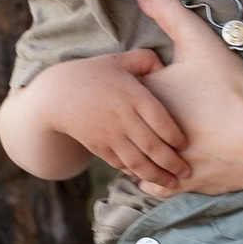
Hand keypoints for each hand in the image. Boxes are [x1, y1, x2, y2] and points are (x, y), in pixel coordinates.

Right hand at [35, 50, 190, 189]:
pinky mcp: (98, 147)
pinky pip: (120, 164)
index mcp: (133, 95)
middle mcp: (123, 118)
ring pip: (138, 161)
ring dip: (156, 175)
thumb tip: (163, 65)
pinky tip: (146, 177)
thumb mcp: (117, 60)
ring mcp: (110, 135)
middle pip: (153, 146)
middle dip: (172, 163)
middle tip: (187, 172)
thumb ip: (143, 59)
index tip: (185, 145)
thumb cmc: (90, 74)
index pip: (162, 121)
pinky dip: (134, 172)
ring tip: (171, 183)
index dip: (176, 137)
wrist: (55, 95)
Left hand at [133, 0, 242, 195]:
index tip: (141, 85)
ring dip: (135, 152)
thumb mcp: (201, 44)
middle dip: (126, 121)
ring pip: (132, 160)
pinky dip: (153, 178)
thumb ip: (170, 12)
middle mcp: (144, 134)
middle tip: (132, 114)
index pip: (119, 91)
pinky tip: (160, 167)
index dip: (130, 87)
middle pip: (121, 127)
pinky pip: (152, 185)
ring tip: (145, 140)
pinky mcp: (179, 185)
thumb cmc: (231, 90)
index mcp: (144, 99)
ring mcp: (160, 162)